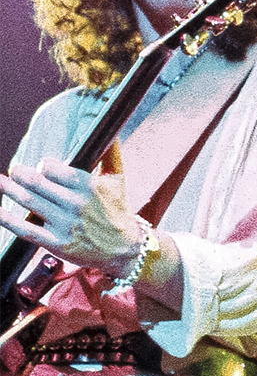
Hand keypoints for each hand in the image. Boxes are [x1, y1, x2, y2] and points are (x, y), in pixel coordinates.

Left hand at [0, 158, 145, 273]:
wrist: (125, 248)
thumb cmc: (117, 209)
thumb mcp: (117, 180)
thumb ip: (111, 153)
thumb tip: (110, 127)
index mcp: (89, 186)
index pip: (54, 169)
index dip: (45, 166)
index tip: (43, 167)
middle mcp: (76, 204)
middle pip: (38, 183)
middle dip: (21, 174)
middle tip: (16, 170)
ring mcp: (65, 224)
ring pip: (30, 202)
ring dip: (10, 189)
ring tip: (0, 181)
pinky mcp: (57, 243)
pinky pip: (26, 230)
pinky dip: (7, 219)